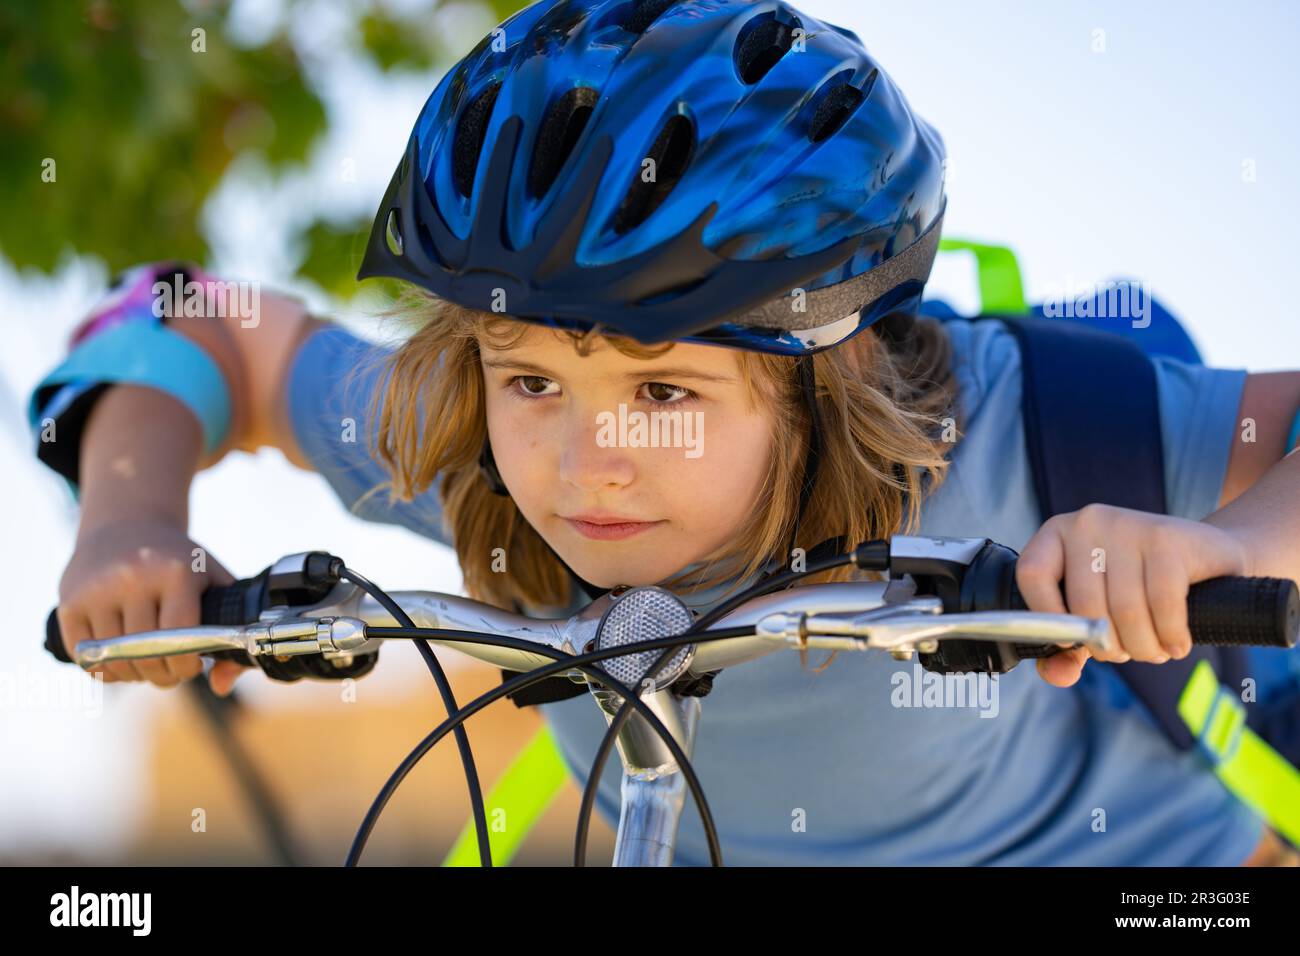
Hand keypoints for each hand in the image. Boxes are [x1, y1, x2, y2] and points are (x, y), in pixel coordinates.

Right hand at [56, 519, 250, 695]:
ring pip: (115, 661)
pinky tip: (119, 660)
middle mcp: (133, 578)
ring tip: (146, 665)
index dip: (187, 666)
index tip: (193, 666)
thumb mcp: (213, 577)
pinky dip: (103, 669)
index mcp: (175, 572)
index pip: (180, 641)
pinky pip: (85, 657)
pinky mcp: (69, 602)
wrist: (127, 523)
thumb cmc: (178, 560)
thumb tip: (221, 686)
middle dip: (163, 676)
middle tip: (170, 672)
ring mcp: (97, 590)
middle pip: (146, 656)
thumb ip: (230, 627)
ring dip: (133, 675)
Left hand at [1015, 504, 1253, 687]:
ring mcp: (1129, 526)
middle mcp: (1088, 522)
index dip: (1050, 618)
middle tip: (1128, 653)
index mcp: (1057, 534)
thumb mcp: (1098, 614)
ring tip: (1154, 651)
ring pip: (1125, 608)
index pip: (1032, 575)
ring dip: (1143, 647)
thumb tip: (1056, 676)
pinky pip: (1163, 602)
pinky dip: (1170, 635)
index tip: (1074, 642)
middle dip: (1109, 646)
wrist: (1207, 554)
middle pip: (1085, 604)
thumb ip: (1069, 650)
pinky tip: (1176, 644)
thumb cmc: (1139, 587)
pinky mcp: (1169, 539)